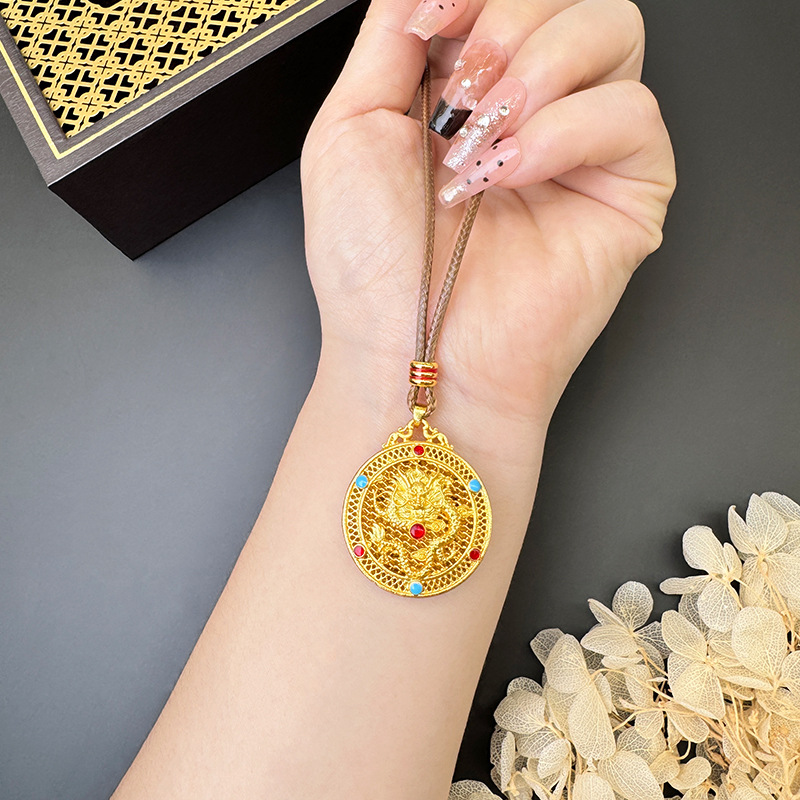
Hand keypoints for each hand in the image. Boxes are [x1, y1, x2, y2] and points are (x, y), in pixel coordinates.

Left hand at [301, 0, 674, 430]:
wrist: (410, 358)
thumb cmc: (373, 268)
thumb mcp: (348, 131)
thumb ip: (387, 42)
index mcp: (464, 91)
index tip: (434, 22)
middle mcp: (526, 112)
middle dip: (507, 22)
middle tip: (461, 93)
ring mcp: (580, 151)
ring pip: (613, 31)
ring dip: (540, 68)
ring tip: (483, 140)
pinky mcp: (626, 193)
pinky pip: (633, 113)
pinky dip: (567, 130)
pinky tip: (513, 173)